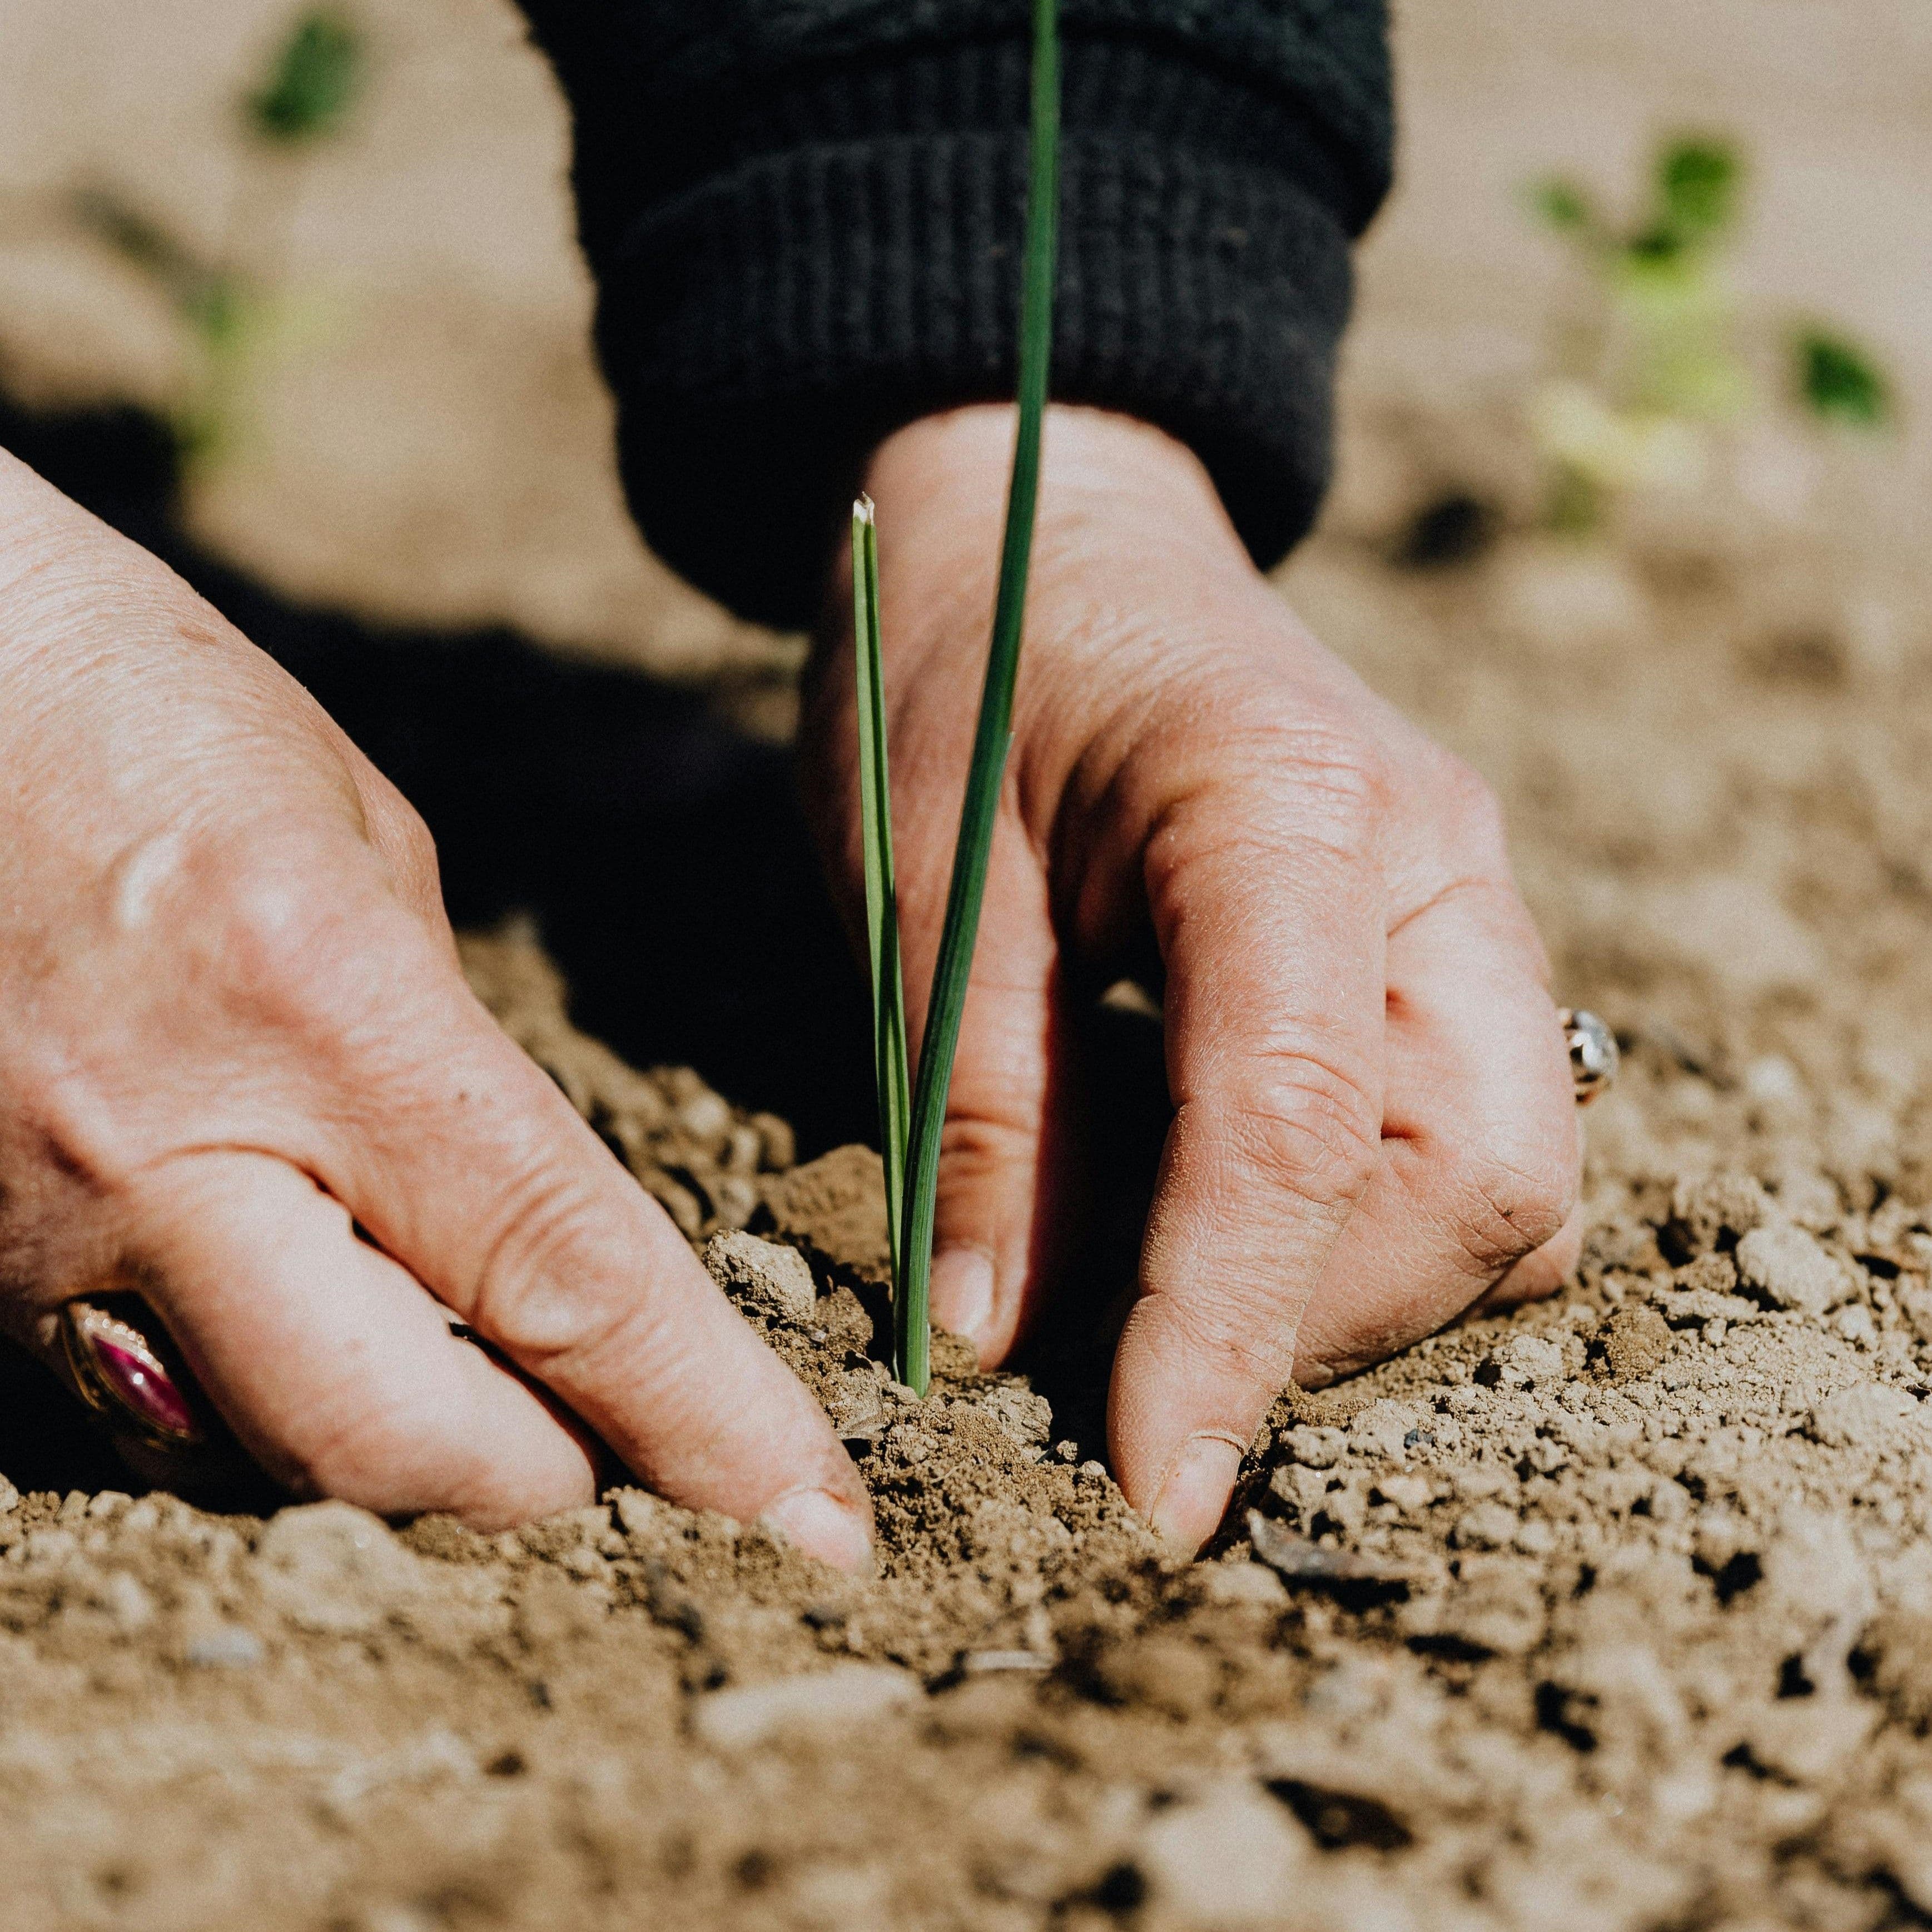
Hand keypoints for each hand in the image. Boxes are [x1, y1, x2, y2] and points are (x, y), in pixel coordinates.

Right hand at [0, 450, 870, 1567]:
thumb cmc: (141, 709)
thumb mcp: (360, 845)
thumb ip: (441, 1057)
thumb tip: (510, 1224)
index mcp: (320, 1007)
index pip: (560, 1274)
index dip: (705, 1417)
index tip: (814, 1511)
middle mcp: (164, 1151)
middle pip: (394, 1441)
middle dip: (543, 1480)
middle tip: (620, 1452)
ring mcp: (27, 1232)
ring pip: (252, 1457)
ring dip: (396, 1456)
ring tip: (476, 1389)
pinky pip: (132, 1408)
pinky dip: (253, 1408)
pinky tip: (307, 1330)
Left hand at [804, 405, 1579, 1552]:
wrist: (1039, 521)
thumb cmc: (959, 664)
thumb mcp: (924, 877)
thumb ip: (982, 1109)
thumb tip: (1002, 1344)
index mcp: (1286, 806)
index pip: (1302, 1125)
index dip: (1232, 1330)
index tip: (1157, 1490)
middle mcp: (1432, 859)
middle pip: (1479, 1180)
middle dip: (1319, 1318)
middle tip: (1138, 1367)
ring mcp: (1460, 899)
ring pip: (1500, 1182)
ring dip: (1347, 1284)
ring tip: (1165, 1291)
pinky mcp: (1435, 943)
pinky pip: (1462, 1138)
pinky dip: (1354, 1224)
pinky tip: (1214, 1214)